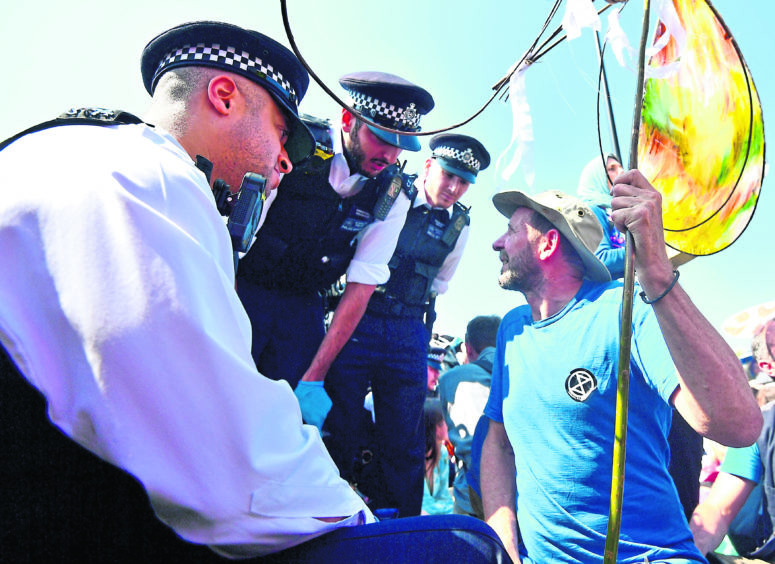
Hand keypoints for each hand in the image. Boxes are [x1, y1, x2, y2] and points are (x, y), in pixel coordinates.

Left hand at [294, 381, 331, 430]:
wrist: (311, 383)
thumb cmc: (301, 396)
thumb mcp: (298, 409)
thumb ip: (301, 420)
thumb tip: (300, 428)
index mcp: (315, 419)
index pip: (318, 432)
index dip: (315, 434)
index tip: (311, 435)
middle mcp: (323, 416)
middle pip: (319, 424)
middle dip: (314, 422)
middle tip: (307, 418)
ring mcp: (327, 409)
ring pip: (321, 416)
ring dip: (317, 414)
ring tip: (310, 408)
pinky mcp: (329, 404)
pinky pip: (324, 409)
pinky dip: (320, 408)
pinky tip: (314, 402)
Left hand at [610, 169, 673, 294]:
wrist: (653, 260)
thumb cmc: (643, 238)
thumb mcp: (641, 213)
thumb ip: (632, 198)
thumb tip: (614, 186)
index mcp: (653, 194)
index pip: (633, 173)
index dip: (620, 179)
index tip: (615, 191)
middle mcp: (652, 197)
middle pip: (618, 189)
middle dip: (616, 204)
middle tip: (626, 219)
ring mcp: (647, 205)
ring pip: (615, 202)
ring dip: (617, 217)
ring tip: (630, 227)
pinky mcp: (641, 216)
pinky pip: (615, 215)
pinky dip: (618, 226)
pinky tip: (629, 232)